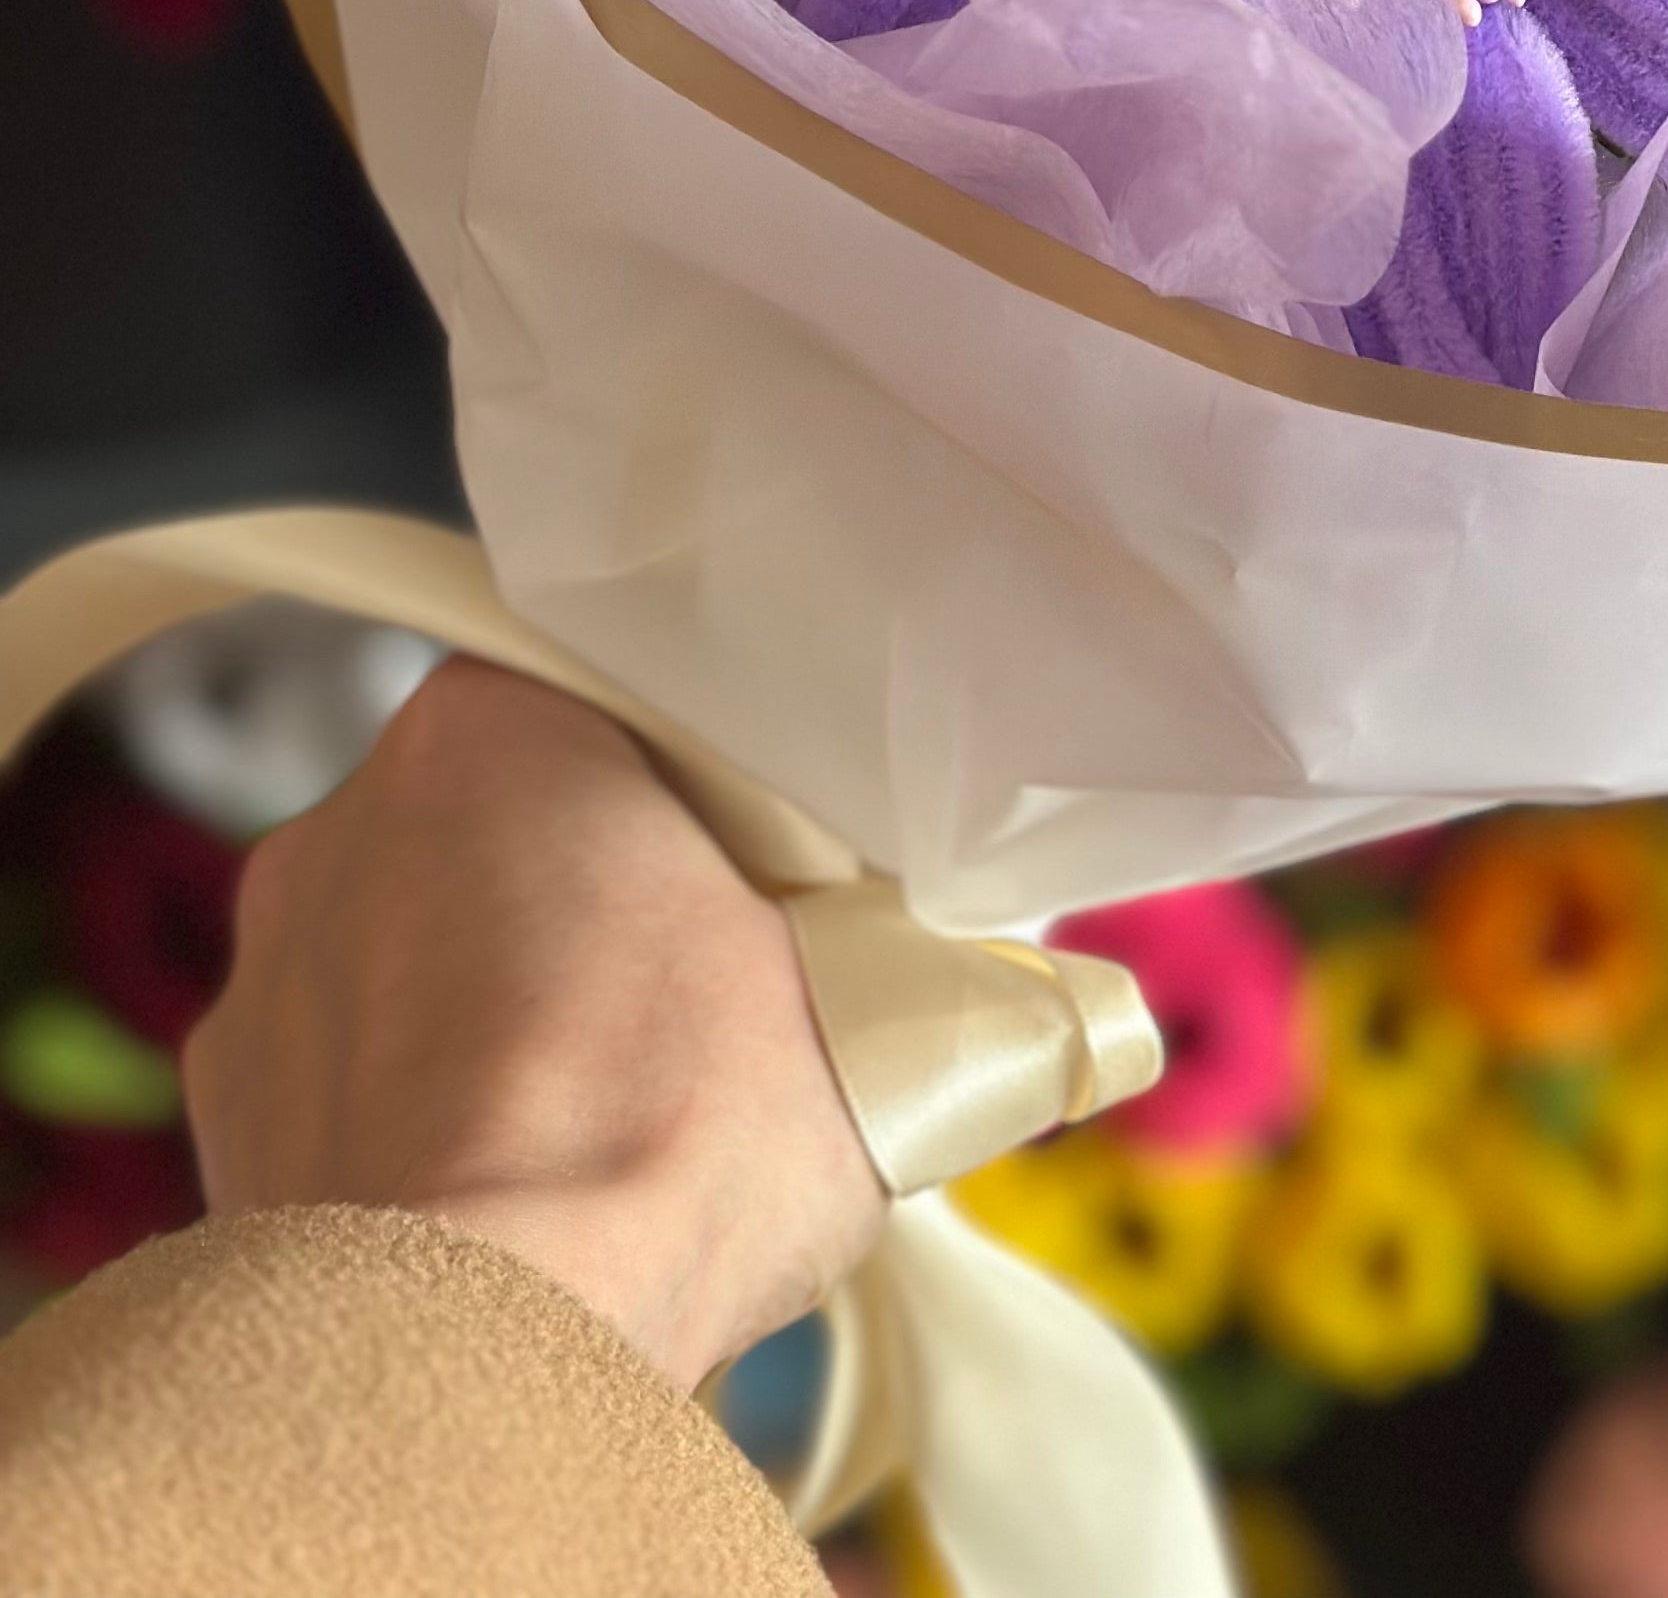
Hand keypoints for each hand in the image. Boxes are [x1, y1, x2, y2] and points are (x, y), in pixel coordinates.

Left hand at [183, 657, 886, 1390]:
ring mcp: (269, 980)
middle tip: (700, 994)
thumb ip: (933, 974)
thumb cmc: (667, 1140)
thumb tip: (1039, 1013)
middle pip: (503, 826)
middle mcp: (346, 822)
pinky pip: (352, 1086)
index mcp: (490, 729)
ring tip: (607, 1120)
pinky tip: (513, 1193)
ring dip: (497, 1014)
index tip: (763, 867)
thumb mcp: (881, 1016)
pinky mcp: (226, 1126)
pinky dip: (423, 1123)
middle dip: (587, 898)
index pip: (607, 705)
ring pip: (417, 957)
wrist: (479, 1363)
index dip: (695, 789)